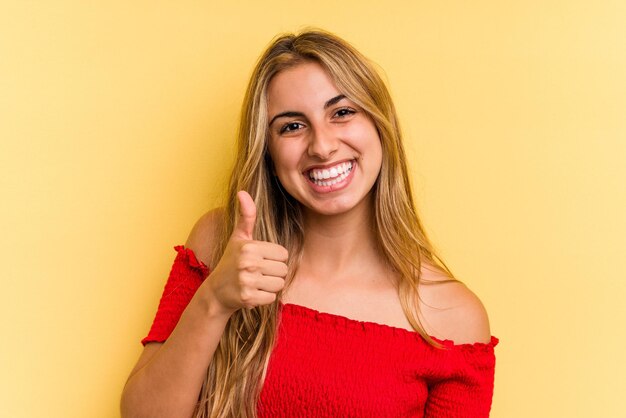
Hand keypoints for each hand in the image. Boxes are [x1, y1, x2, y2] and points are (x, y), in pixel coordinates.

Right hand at [202, 191, 287, 315]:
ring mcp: (247, 281)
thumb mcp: (238, 238)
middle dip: (273, 273)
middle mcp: (248, 262)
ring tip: (255, 282)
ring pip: (279, 284)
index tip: (260, 260)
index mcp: (249, 246)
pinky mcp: (248, 298)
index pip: (283, 254)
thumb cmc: (231, 261)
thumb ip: (246, 216)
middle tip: (257, 273)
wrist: (215, 292)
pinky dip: (264, 298)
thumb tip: (242, 191)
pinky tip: (252, 293)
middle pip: (283, 269)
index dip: (274, 258)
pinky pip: (272, 298)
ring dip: (270, 286)